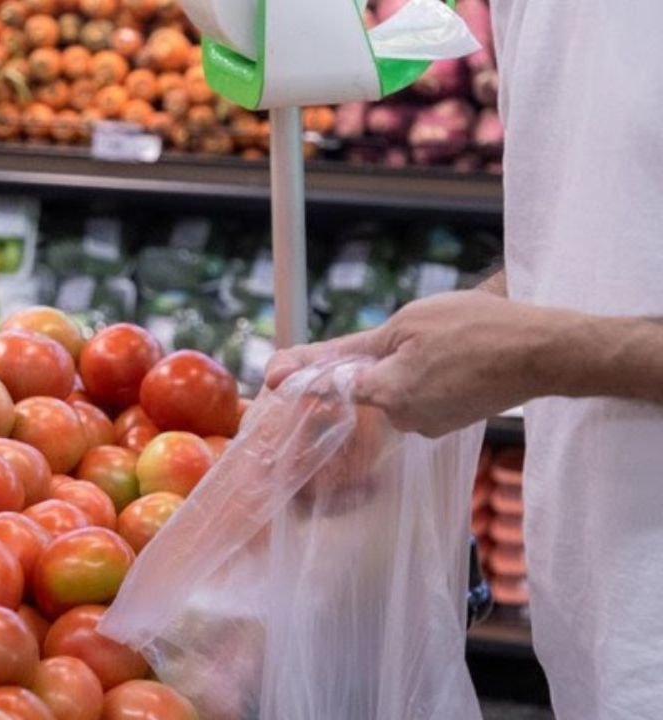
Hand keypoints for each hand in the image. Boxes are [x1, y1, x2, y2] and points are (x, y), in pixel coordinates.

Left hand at [265, 291, 565, 436]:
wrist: (543, 352)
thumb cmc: (474, 329)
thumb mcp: (405, 325)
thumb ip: (352, 351)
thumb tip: (305, 369)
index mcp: (386, 394)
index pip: (332, 388)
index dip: (303, 377)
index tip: (271, 376)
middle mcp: (403, 419)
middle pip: (367, 387)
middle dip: (374, 361)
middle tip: (416, 333)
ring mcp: (430, 424)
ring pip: (396, 390)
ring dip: (405, 366)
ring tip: (445, 341)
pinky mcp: (451, 421)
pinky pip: (422, 395)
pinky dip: (428, 376)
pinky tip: (455, 357)